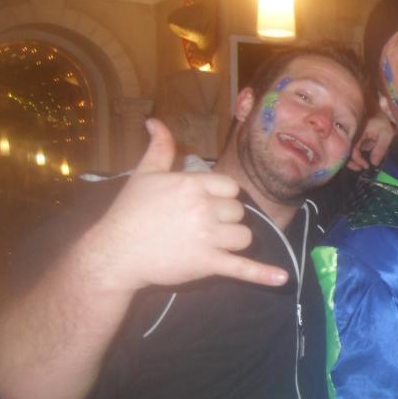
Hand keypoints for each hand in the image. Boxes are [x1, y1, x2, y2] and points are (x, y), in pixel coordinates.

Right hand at [88, 119, 288, 291]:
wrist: (114, 254)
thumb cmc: (129, 213)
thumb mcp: (144, 174)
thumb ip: (159, 147)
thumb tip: (155, 120)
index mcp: (192, 185)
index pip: (230, 188)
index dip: (221, 197)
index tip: (204, 205)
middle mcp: (203, 208)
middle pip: (238, 212)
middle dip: (226, 220)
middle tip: (200, 227)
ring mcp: (207, 237)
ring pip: (244, 236)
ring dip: (233, 241)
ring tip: (212, 244)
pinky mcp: (207, 263)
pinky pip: (242, 268)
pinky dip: (263, 275)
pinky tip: (283, 278)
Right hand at [348, 114, 394, 169]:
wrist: (382, 109)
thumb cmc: (384, 121)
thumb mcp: (386, 134)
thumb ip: (380, 148)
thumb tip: (374, 163)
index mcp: (355, 131)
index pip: (352, 150)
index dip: (358, 160)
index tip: (366, 166)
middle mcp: (349, 132)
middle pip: (344, 150)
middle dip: (351, 162)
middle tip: (359, 169)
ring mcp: (349, 133)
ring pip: (346, 149)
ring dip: (352, 158)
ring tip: (360, 165)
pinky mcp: (351, 134)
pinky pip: (350, 145)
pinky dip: (355, 153)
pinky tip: (361, 157)